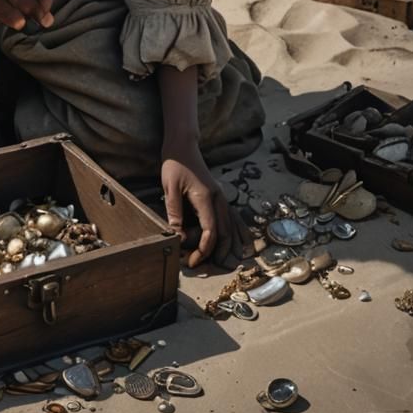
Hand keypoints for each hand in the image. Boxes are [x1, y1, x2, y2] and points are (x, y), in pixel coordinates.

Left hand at [161, 141, 249, 267]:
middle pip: (225, 234)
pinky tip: (243, 244)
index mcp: (206, 198)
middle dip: (217, 254)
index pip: (210, 232)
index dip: (203, 250)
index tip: (192, 261)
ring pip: (232, 228)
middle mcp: (219, 200)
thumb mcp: (170, 188)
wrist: (183, 146)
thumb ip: (175, 212)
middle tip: (202, 266)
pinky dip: (238, 233)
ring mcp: (222, 198)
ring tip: (223, 264)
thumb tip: (177, 237)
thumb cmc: (175, 164)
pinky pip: (233, 218)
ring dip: (230, 247)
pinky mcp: (220, 197)